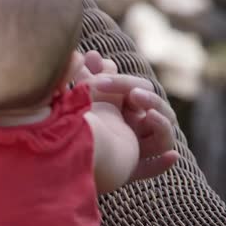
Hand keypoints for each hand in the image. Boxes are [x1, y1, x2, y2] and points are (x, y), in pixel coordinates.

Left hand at [75, 51, 179, 181]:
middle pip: (155, 112)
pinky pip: (150, 169)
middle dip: (150, 99)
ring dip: (161, 125)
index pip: (139, 91)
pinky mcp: (126, 171)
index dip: (125, 83)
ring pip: (161, 139)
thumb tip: (91, 54)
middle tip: (133, 94)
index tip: (102, 77)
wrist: (53, 150)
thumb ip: (87, 75)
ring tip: (150, 114)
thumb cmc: (66, 119)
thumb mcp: (80, 96)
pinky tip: (172, 156)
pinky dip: (162, 164)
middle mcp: (130, 130)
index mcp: (122, 109)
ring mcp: (131, 151)